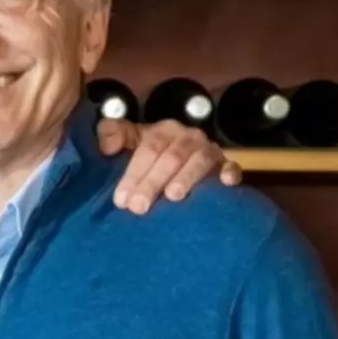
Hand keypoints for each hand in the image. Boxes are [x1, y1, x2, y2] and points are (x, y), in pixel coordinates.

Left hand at [97, 118, 242, 214]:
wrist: (180, 157)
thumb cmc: (148, 154)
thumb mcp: (129, 141)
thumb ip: (112, 135)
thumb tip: (106, 146)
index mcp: (162, 131)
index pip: (148, 149)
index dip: (134, 173)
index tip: (121, 200)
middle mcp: (187, 138)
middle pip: (171, 157)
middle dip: (153, 182)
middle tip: (138, 207)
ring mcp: (209, 151)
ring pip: (198, 161)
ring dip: (186, 178)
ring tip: (173, 197)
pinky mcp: (226, 165)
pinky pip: (231, 166)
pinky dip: (229, 173)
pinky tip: (225, 184)